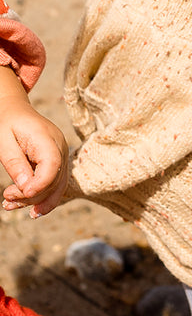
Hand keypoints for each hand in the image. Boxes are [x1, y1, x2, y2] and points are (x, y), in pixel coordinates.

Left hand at [0, 69, 67, 215]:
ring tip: (10, 204)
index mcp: (46, 138)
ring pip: (57, 185)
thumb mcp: (3, 141)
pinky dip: (41, 195)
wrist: (15, 110)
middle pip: (55, 180)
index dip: (39, 185)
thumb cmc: (7, 122)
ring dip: (37, 200)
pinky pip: (54, 182)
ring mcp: (61, 153)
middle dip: (32, 196)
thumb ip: (15, 162)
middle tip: (5, 197)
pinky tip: (26, 205)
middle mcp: (59, 146)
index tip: (20, 194)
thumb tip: (26, 187)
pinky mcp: (57, 160)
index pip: (52, 166)